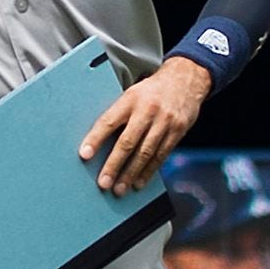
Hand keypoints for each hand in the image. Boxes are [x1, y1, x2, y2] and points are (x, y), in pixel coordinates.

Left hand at [79, 54, 212, 192]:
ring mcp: (164, 122)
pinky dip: (149, 172)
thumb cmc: (151, 90)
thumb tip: (98, 141)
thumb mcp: (132, 94)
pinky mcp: (177, 132)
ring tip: (119, 188)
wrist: (185, 80)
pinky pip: (161, 156)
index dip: (95, 139)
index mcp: (130, 99)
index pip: (109, 121)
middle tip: (103, 183)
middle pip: (127, 142)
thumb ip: (119, 114)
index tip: (84, 154)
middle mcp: (147, 111)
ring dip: (131, 174)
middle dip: (114, 165)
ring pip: (145, 153)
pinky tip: (139, 183)